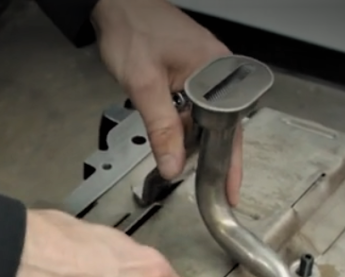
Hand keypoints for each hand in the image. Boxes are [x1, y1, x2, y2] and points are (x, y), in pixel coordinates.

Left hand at [91, 0, 242, 205]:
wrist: (114, 3)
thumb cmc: (132, 29)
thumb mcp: (144, 87)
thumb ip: (161, 129)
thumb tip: (173, 165)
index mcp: (217, 70)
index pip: (230, 127)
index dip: (228, 162)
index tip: (229, 190)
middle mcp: (218, 70)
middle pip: (221, 125)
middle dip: (210, 156)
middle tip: (209, 187)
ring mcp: (206, 70)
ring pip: (206, 119)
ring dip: (193, 140)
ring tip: (181, 161)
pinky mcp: (192, 71)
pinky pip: (195, 107)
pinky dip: (184, 126)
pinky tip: (173, 138)